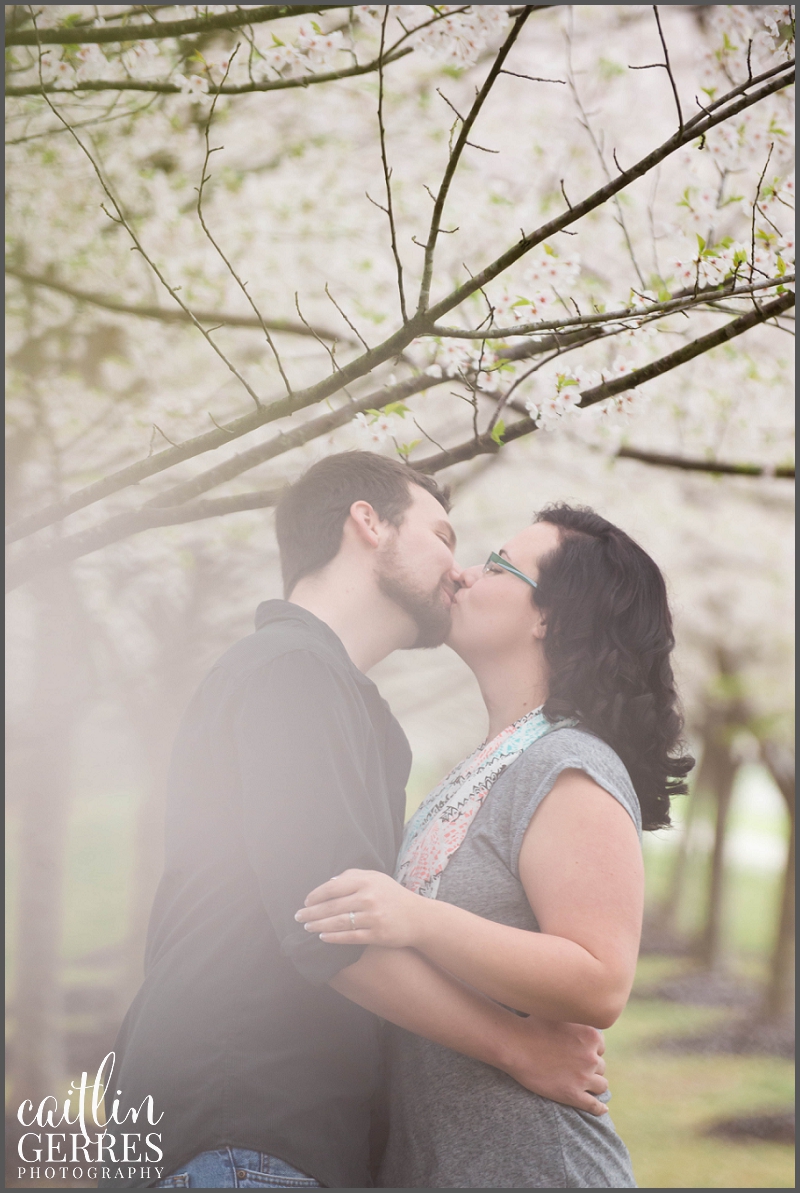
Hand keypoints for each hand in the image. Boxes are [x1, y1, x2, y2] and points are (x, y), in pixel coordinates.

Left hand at [295, 868, 426, 947]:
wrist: (418, 917)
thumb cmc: (393, 896)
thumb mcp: (376, 878)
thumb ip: (353, 876)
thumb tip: (329, 883)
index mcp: (366, 881)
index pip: (333, 887)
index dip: (316, 896)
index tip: (306, 902)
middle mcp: (368, 897)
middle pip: (332, 906)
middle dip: (312, 913)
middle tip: (298, 917)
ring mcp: (373, 917)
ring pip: (339, 922)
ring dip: (319, 926)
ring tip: (308, 927)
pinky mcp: (377, 934)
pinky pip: (350, 937)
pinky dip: (334, 938)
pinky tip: (323, 938)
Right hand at [504, 1017, 608, 1116]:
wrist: (516, 1045)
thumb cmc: (532, 1025)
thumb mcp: (558, 1013)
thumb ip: (573, 1015)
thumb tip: (578, 1009)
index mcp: (591, 1035)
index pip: (600, 1046)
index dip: (590, 1049)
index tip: (580, 1051)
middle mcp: (591, 1057)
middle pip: (600, 1065)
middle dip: (590, 1066)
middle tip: (576, 1066)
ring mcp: (583, 1077)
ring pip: (601, 1085)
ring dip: (594, 1084)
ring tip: (585, 1084)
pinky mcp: (573, 1095)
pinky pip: (594, 1105)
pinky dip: (599, 1108)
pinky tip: (602, 1109)